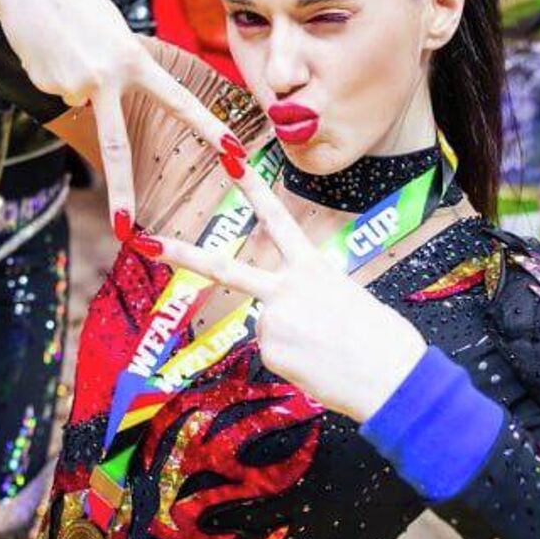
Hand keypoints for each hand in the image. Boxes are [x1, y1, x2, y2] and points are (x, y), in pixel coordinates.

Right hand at [0, 0, 232, 226]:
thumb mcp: (111, 24)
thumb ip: (119, 62)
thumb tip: (99, 97)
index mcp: (133, 59)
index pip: (179, 101)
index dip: (209, 130)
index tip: (233, 156)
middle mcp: (104, 78)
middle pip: (115, 145)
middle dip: (120, 193)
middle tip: (125, 229)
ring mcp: (71, 85)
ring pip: (82, 99)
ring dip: (77, 77)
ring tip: (66, 40)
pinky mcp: (44, 85)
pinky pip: (59, 87)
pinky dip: (56, 71)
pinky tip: (49, 45)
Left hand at [148, 152, 428, 423]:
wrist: (394, 380)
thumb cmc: (381, 339)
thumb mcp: (346, 298)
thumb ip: (308, 295)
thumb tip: (288, 313)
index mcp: (312, 268)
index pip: (276, 218)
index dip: (253, 187)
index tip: (229, 158)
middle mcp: (286, 289)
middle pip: (224, 269)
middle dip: (182, 254)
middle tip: (145, 242)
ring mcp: (273, 321)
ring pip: (266, 326)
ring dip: (291, 339)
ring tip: (327, 351)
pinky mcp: (271, 352)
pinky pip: (274, 353)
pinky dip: (293, 362)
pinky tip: (318, 366)